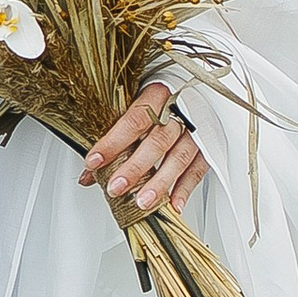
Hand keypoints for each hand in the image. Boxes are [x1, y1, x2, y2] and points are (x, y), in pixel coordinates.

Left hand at [79, 80, 204, 217]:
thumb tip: (89, 173)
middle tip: (116, 187)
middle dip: (135, 167)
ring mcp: (197, 129)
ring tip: (142, 202)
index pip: (134, 119)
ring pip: (179, 157)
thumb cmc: (155, 101)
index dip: (113, 142)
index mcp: (157, 93)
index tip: (94, 162)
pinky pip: (197, 170)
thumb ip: (113, 139)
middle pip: (158, 141)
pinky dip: (185, 189)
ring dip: (159, 183)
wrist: (187, 91)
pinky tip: (172, 204)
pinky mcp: (208, 146)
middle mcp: (180, 110)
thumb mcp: (132, 108)